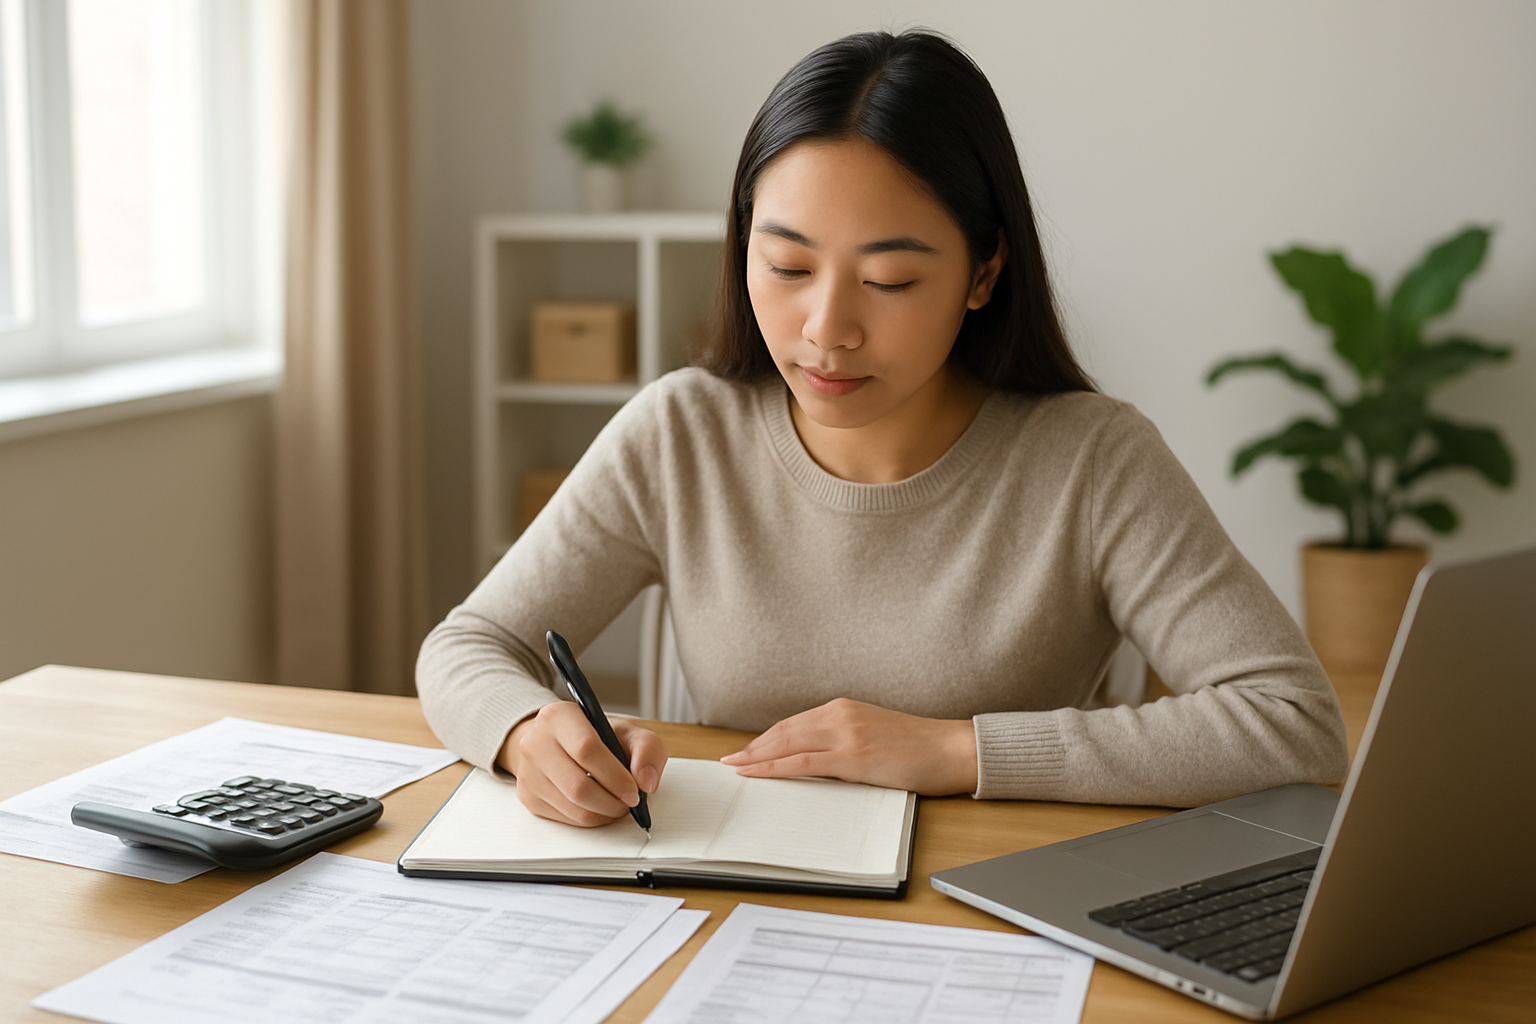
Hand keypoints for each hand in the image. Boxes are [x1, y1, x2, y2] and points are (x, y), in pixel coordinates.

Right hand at [498, 701, 666, 826]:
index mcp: (558, 717)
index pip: (586, 749)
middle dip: (612, 802)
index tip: (634, 791)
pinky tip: (599, 806)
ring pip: (572, 808)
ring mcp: (528, 772)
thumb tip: (646, 782)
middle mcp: (535, 743)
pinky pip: (565, 819)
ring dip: (604, 813)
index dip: (614, 776)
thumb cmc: (595, 737)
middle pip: (577, 786)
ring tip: (618, 804)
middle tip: (629, 803)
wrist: (559, 742)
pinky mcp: (529, 797)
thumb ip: (646, 749)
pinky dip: (590, 819)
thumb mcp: (627, 731)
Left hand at [719, 698, 977, 794]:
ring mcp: (846, 734)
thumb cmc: (920, 747)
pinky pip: (803, 762)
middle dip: (753, 747)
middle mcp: (840, 714)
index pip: (794, 723)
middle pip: (784, 731)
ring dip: (756, 757)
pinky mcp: (853, 756)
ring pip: (787, 743)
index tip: (746, 749)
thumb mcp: (874, 735)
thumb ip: (845, 741)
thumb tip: (817, 760)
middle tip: (729, 760)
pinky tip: (756, 773)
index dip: (766, 738)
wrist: (952, 749)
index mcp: (844, 708)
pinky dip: (773, 767)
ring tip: (734, 768)